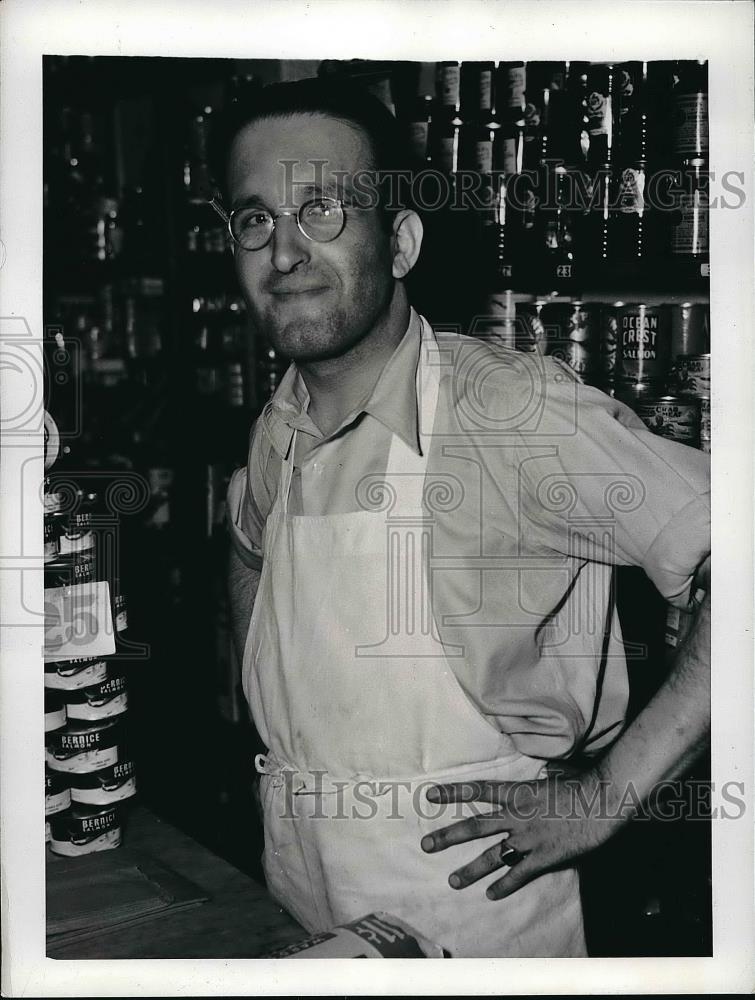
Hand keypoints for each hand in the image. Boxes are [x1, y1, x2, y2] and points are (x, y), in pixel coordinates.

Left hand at [420, 765, 617, 900]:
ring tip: (453, 880)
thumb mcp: (553, 775)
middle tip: (426, 845)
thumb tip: (543, 771)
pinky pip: (519, 875)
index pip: (477, 791)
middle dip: (448, 837)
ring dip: (470, 869)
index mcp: (517, 793)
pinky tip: (490, 894)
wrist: (600, 801)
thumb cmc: (580, 783)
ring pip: (492, 856)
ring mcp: (528, 839)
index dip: (452, 793)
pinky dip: (504, 886)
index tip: (429, 795)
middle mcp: (516, 816)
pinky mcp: (543, 857)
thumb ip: (539, 779)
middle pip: (475, 827)